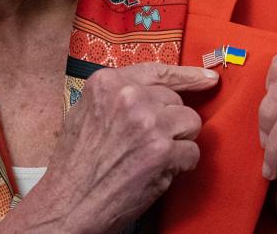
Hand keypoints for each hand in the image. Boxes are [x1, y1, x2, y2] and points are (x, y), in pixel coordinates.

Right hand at [0, 63, 218, 232]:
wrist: (68, 205)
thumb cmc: (75, 165)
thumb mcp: (87, 113)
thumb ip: (119, 97)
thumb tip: (155, 94)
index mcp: (108, 83)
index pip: (159, 71)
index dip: (188, 76)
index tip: (208, 78)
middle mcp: (129, 96)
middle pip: (176, 100)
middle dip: (169, 122)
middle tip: (146, 144)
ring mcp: (148, 122)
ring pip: (190, 122)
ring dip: (178, 142)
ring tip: (152, 158)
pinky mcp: (162, 151)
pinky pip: (192, 152)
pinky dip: (181, 166)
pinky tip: (156, 173)